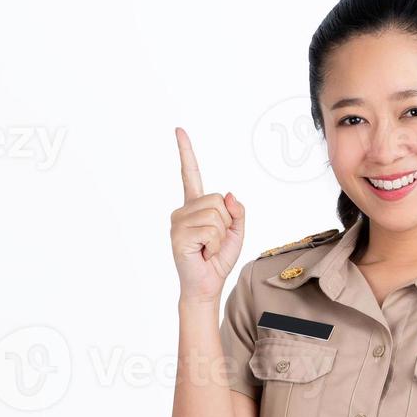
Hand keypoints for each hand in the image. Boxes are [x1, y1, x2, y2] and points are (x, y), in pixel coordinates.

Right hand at [170, 126, 245, 303]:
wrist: (206, 285)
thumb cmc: (217, 260)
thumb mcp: (236, 232)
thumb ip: (237, 211)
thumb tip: (229, 195)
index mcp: (195, 206)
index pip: (191, 174)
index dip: (186, 152)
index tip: (179, 130)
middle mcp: (183, 210)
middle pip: (218, 199)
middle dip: (227, 222)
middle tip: (215, 241)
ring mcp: (179, 222)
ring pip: (216, 215)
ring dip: (221, 236)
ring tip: (208, 248)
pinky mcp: (179, 235)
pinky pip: (210, 230)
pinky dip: (215, 244)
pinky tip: (204, 253)